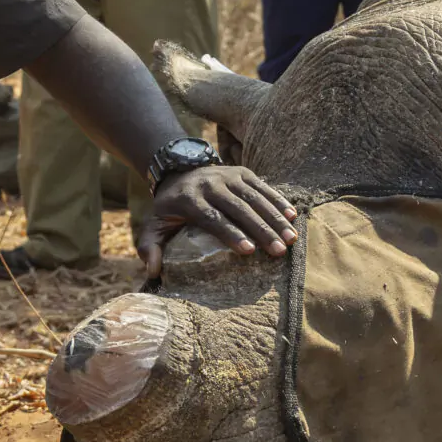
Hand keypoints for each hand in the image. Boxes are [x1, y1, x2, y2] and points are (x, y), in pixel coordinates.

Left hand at [137, 164, 298, 276]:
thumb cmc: (169, 208)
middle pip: (239, 208)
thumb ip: (149, 247)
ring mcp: (228, 176)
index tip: (249, 251)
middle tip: (279, 251)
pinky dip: (278, 201)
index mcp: (190, 199)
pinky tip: (292, 216)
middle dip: (261, 230)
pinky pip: (263, 187)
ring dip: (275, 218)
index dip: (231, 234)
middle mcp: (211, 185)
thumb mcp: (153, 225)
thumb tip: (153, 272)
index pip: (213, 218)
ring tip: (291, 239)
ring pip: (255, 197)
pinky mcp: (242, 172)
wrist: (178, 170)